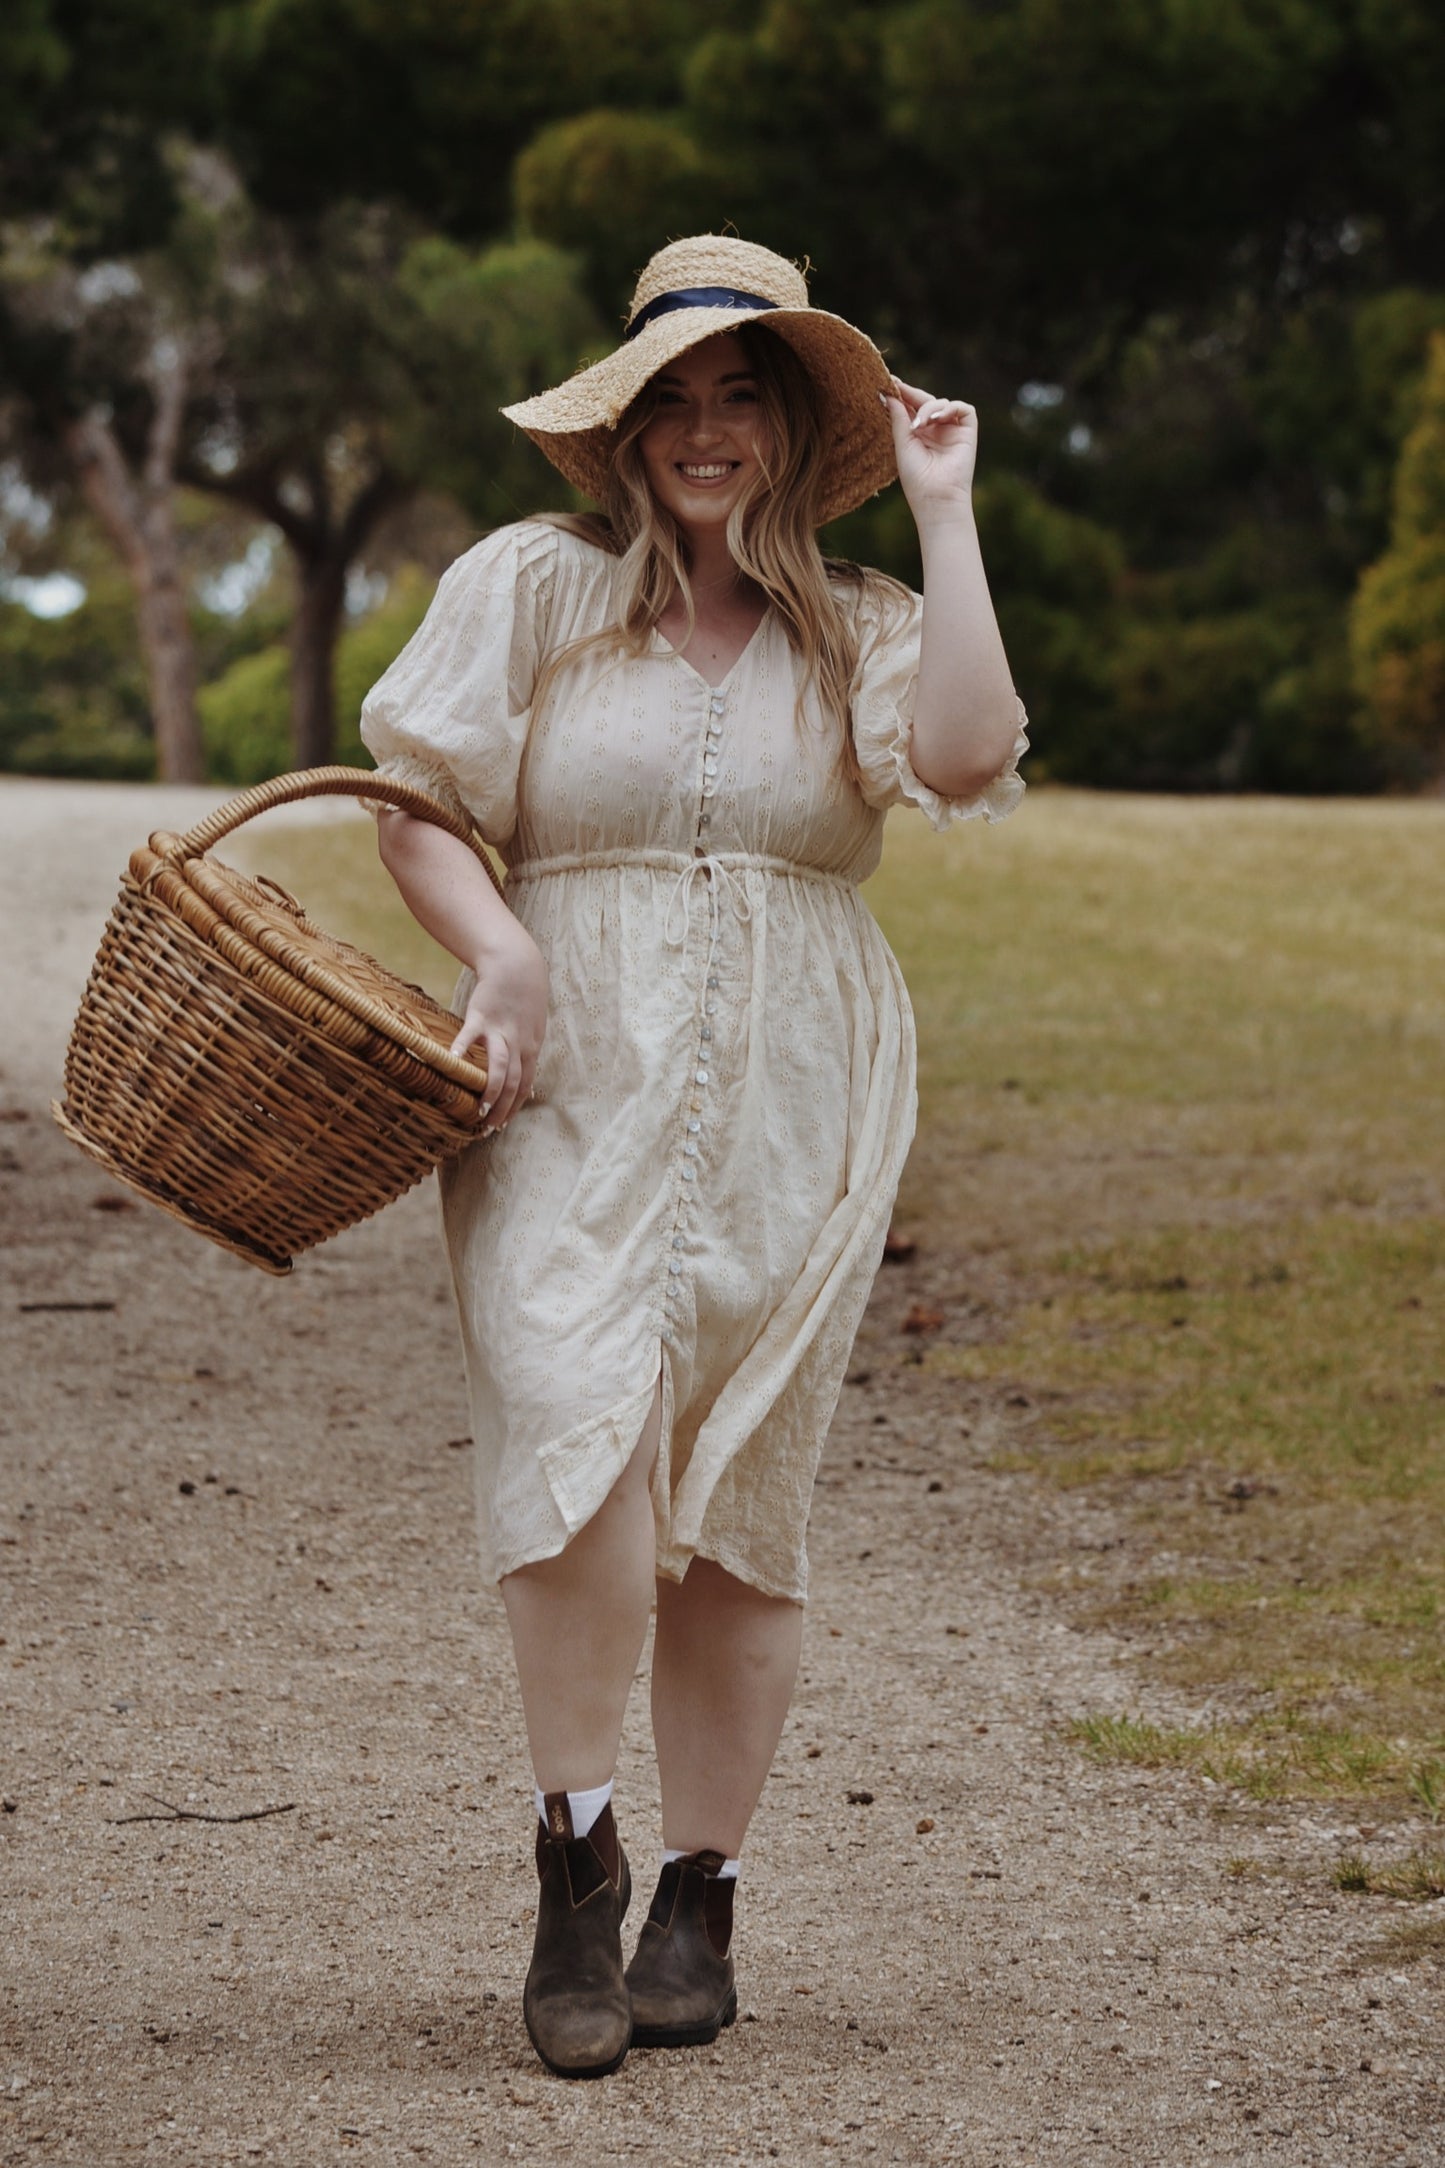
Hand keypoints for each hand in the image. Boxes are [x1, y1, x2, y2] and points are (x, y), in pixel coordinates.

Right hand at [448, 919, 548, 1132]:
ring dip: (490, 1091)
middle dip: (501, 1109)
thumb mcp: (532, 1029)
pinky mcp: (481, 1015)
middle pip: (514, 1083)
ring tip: (477, 1110)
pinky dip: (460, 1050)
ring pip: (500, 1067)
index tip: (502, 1126)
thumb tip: (525, 1084)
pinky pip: (470, 1036)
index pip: (525, 1086)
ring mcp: (501, 1030)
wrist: (517, 965)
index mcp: (530, 1049)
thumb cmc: (523, 999)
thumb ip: (526, 1054)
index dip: (514, 1108)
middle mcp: (519, 1044)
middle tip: (487, 1128)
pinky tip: (451, 1064)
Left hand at [882, 375, 977, 521]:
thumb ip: (899, 418)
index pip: (911, 408)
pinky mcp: (968, 431)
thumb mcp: (903, 444)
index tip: (888, 381)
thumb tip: (888, 394)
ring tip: (919, 425)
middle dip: (912, 394)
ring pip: (942, 403)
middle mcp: (936, 430)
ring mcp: (952, 430)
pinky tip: (936, 419)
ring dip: (929, 408)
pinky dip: (950, 408)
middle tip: (898, 388)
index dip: (902, 394)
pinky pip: (964, 409)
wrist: (936, 497)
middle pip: (926, 401)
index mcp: (919, 434)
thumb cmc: (917, 478)